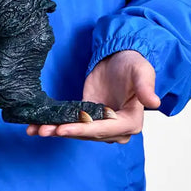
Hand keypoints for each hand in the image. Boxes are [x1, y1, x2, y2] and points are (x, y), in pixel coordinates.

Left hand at [26, 50, 160, 143]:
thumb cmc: (134, 64)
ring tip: (36, 130)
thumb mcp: (142, 71)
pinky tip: (37, 126)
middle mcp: (116, 128)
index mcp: (131, 121)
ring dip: (56, 131)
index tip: (65, 129)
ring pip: (77, 131)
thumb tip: (154, 102)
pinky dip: (55, 124)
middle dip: (66, 132)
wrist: (121, 57)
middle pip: (88, 133)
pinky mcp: (87, 115)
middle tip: (44, 130)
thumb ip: (146, 87)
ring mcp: (100, 123)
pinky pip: (71, 122)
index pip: (105, 129)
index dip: (83, 129)